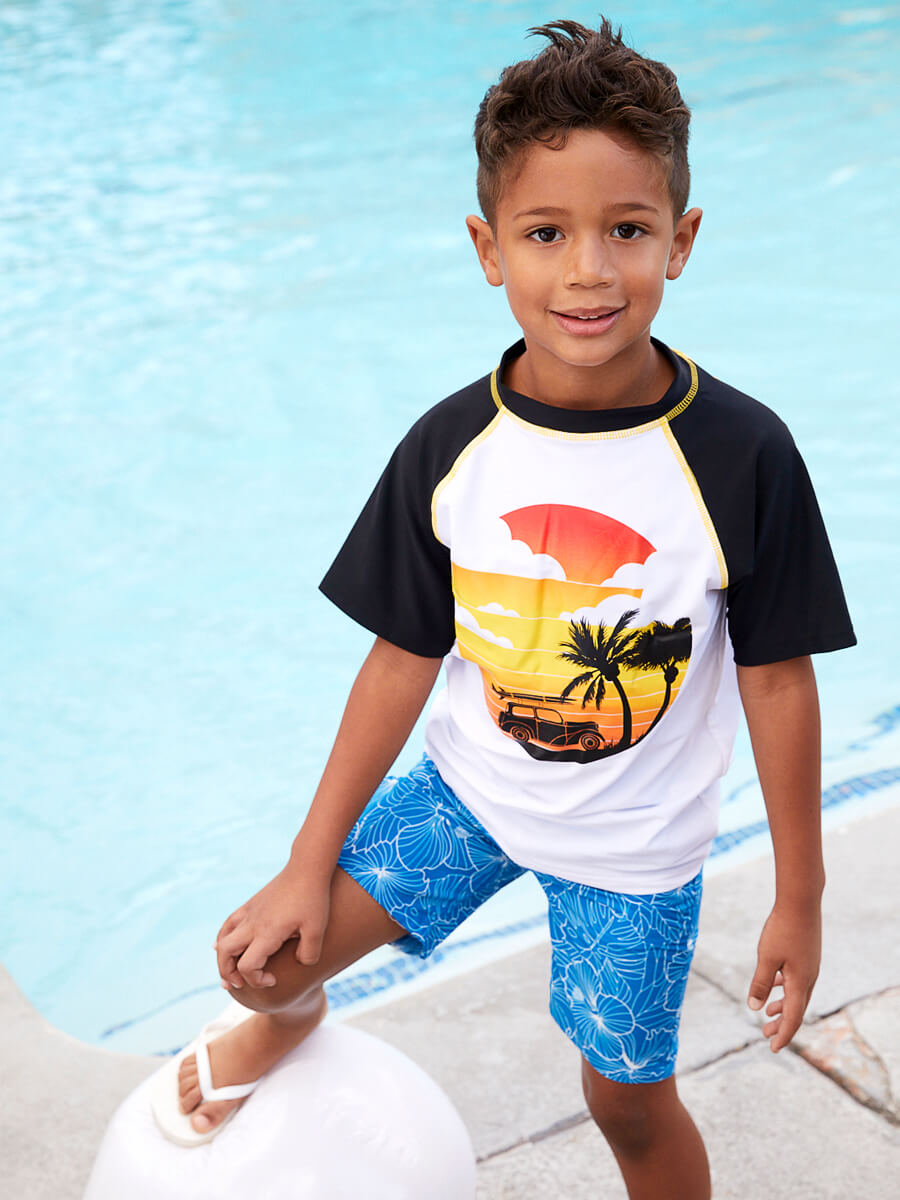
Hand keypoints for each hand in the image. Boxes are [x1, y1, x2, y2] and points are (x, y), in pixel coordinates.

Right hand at [215, 862, 332, 988]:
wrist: (306, 868)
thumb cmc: (313, 899)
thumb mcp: (318, 930)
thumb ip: (309, 953)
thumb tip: (301, 965)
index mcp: (267, 932)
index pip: (248, 966)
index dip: (256, 980)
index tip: (273, 980)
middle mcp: (253, 923)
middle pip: (225, 953)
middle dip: (228, 973)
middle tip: (240, 984)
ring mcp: (249, 912)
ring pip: (223, 938)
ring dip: (222, 958)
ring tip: (229, 971)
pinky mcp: (250, 904)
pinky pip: (228, 924)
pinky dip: (223, 938)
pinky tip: (222, 945)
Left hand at [747, 900, 821, 1051]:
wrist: (801, 901)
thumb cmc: (782, 929)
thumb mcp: (766, 957)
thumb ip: (761, 983)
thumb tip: (755, 1008)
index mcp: (800, 983)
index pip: (793, 1018)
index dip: (783, 1035)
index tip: (773, 1048)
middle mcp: (809, 978)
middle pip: (796, 1009)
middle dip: (781, 1024)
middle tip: (766, 1035)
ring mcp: (810, 966)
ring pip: (797, 994)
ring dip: (783, 1006)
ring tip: (768, 1013)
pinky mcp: (807, 955)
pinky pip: (797, 979)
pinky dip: (785, 987)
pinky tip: (774, 983)